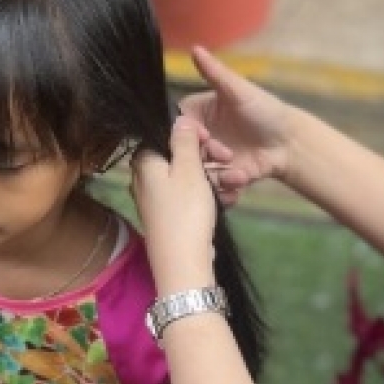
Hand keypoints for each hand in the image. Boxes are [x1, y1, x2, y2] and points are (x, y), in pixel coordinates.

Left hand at [132, 117, 219, 291]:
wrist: (183, 264)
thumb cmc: (185, 212)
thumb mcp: (189, 171)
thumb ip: (184, 142)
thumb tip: (179, 118)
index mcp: (144, 162)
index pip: (164, 135)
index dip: (190, 133)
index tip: (212, 138)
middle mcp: (145, 180)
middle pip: (178, 156)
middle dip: (208, 156)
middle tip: (230, 159)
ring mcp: (157, 201)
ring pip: (188, 178)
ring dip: (214, 176)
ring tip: (239, 181)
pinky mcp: (170, 218)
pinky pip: (189, 198)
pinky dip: (208, 195)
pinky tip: (229, 199)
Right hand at [179, 46, 294, 205]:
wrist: (290, 142)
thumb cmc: (265, 111)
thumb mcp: (239, 91)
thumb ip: (215, 73)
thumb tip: (195, 48)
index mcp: (199, 113)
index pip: (179, 124)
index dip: (187, 132)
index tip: (203, 135)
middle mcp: (201, 136)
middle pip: (185, 151)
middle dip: (204, 156)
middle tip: (224, 154)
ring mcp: (210, 159)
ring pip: (197, 172)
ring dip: (216, 174)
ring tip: (237, 171)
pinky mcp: (221, 177)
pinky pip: (213, 186)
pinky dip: (227, 185)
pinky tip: (243, 178)